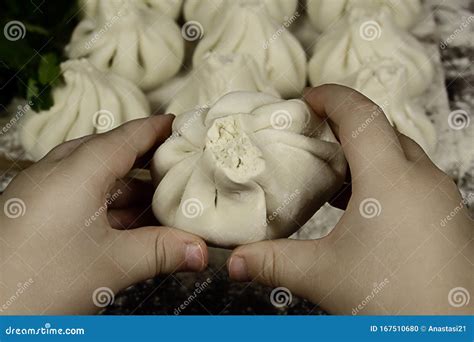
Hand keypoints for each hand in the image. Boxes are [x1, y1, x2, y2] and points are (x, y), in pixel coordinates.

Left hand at [0, 115, 207, 313]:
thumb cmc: (40, 284)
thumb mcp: (112, 265)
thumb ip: (162, 251)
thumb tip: (200, 251)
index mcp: (77, 172)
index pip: (127, 137)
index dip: (157, 129)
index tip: (181, 125)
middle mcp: (56, 173)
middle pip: (111, 154)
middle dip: (147, 161)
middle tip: (179, 166)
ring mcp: (43, 193)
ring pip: (95, 178)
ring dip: (130, 189)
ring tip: (162, 201)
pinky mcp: (36, 213)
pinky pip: (80, 196)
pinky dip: (109, 205)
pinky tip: (130, 223)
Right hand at [227, 85, 472, 314]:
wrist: (450, 334)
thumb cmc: (396, 302)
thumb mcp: (323, 275)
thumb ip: (272, 261)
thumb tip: (235, 261)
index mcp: (389, 178)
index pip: (360, 113)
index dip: (330, 97)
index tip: (307, 100)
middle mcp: (421, 178)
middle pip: (380, 128)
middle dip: (344, 124)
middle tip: (314, 135)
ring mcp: (439, 196)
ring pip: (399, 153)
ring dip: (365, 153)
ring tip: (333, 171)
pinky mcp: (446, 215)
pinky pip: (413, 178)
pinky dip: (384, 177)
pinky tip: (362, 204)